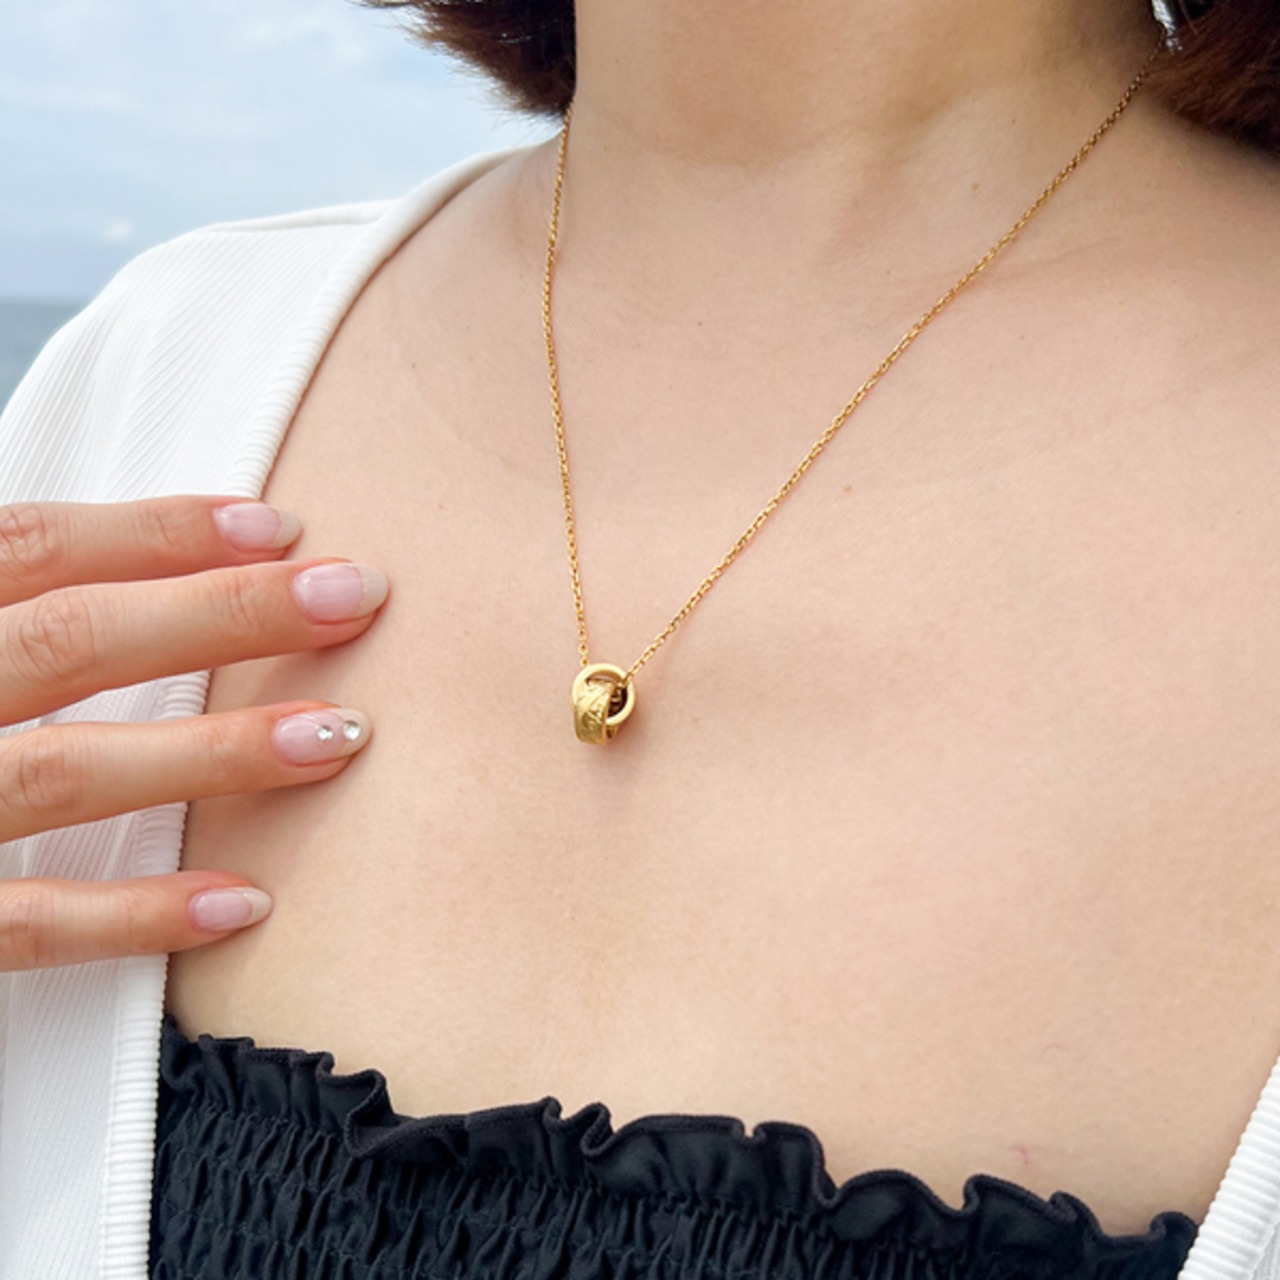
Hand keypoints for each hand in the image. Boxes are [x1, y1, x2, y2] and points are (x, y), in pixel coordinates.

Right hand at [0, 496, 387, 970]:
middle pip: (70, 640)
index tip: (280, 528)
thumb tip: (140, 562)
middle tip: (357, 596)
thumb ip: (5, 603)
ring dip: (216, 753)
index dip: (160, 531)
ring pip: (64, 773)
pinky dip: (134, 915)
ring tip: (340, 733)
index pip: (29, 546)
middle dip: (224, 614)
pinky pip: (21, 924)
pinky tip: (245, 900)